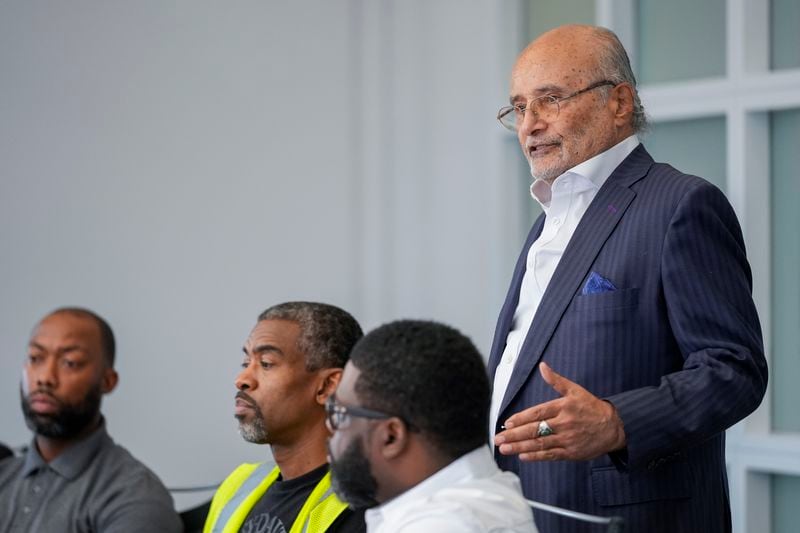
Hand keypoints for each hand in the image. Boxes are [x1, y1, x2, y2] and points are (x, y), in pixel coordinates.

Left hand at [494, 362, 625, 460]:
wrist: (614, 427)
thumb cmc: (592, 408)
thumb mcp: (575, 390)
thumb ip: (556, 380)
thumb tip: (542, 366)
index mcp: (562, 407)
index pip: (537, 413)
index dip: (520, 418)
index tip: (506, 423)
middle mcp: (563, 424)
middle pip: (534, 430)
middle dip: (514, 435)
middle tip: (498, 438)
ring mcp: (566, 440)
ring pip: (540, 444)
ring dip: (520, 447)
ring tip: (505, 448)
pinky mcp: (570, 453)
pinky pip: (550, 455)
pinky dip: (536, 456)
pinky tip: (522, 456)